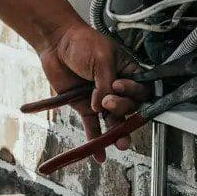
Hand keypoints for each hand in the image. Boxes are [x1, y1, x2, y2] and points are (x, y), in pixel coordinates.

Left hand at [39, 20, 146, 160]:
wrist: (56, 42)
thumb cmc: (82, 41)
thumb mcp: (101, 59)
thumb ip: (105, 84)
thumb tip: (101, 108)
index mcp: (127, 71)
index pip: (141, 90)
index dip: (133, 93)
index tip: (118, 86)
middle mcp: (116, 87)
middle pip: (129, 107)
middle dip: (122, 109)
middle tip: (108, 103)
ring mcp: (100, 98)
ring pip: (113, 120)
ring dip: (117, 133)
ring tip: (120, 144)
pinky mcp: (84, 105)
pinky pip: (92, 125)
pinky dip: (95, 140)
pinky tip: (99, 154)